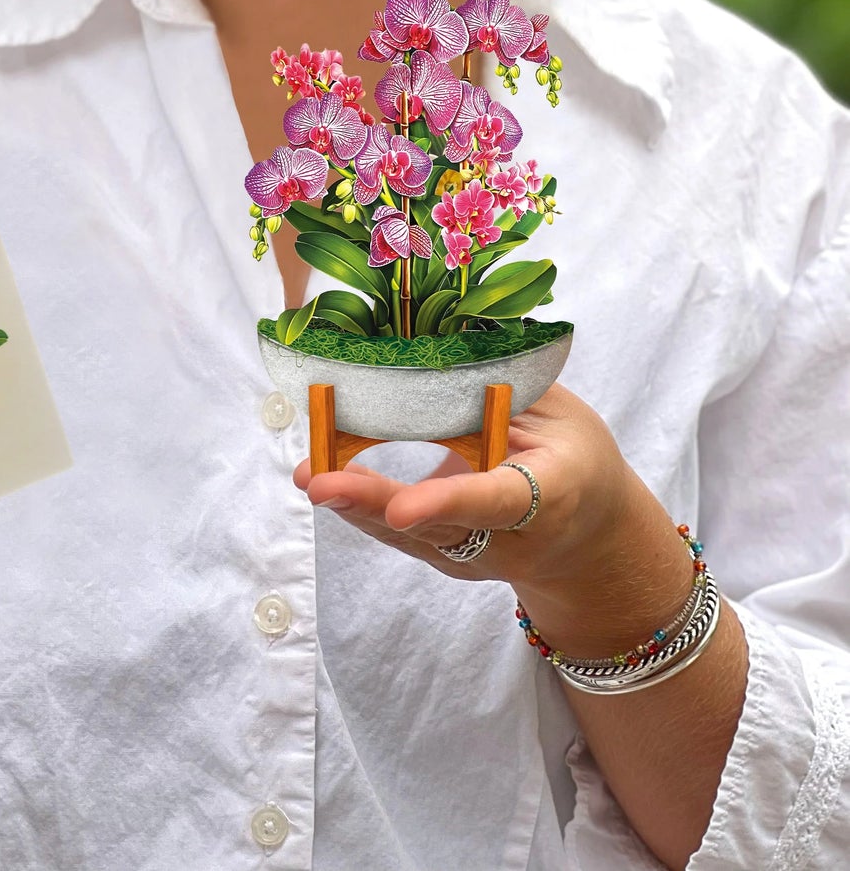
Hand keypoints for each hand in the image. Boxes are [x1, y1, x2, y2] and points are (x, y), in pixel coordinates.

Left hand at [293, 383, 683, 622]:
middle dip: (375, 504)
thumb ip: (504, 391)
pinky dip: (365, 506)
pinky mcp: (450, 560)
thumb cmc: (577, 458)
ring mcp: (478, 559)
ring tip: (309, 474)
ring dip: (357, 505)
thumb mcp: (560, 415)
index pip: (494, 501)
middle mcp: (511, 540)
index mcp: (549, 496)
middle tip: (320, 483)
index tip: (401, 509)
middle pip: (437, 528)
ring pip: (411, 538)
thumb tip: (439, 342)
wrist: (592, 541)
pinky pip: (404, 534)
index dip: (447, 502)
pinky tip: (326, 477)